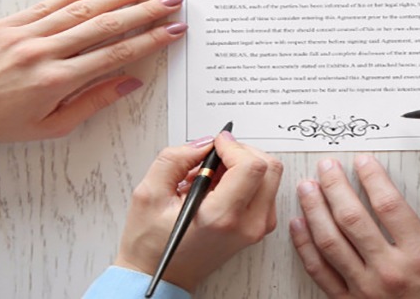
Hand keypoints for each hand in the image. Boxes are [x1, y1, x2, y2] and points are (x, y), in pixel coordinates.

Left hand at [0, 0, 186, 153]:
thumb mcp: (52, 126)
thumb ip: (94, 101)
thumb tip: (131, 81)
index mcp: (58, 81)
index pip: (116, 53)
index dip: (150, 40)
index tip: (173, 30)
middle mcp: (43, 52)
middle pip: (105, 25)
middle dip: (144, 11)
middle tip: (171, 1)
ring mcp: (24, 34)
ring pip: (80, 9)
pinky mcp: (6, 24)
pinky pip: (47, 5)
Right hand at [114, 132, 282, 291]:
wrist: (162, 275)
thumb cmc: (152, 243)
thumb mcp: (149, 193)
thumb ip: (175, 159)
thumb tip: (204, 143)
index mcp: (220, 217)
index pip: (251, 167)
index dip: (234, 146)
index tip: (216, 143)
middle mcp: (247, 225)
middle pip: (269, 168)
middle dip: (242, 152)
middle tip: (214, 157)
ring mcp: (257, 228)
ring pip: (270, 176)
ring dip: (244, 165)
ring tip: (212, 175)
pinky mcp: (259, 228)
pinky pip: (266, 190)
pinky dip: (247, 179)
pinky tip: (220, 187)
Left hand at [291, 155, 419, 298]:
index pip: (389, 205)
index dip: (372, 178)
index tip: (363, 161)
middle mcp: (389, 274)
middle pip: (351, 218)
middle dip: (334, 186)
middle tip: (327, 165)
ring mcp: (366, 293)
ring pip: (330, 242)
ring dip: (314, 210)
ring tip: (307, 187)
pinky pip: (321, 274)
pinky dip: (305, 248)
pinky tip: (298, 228)